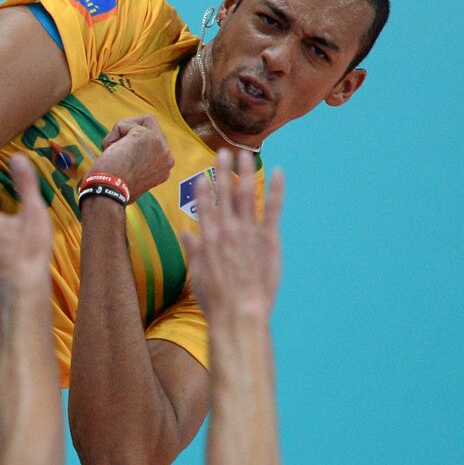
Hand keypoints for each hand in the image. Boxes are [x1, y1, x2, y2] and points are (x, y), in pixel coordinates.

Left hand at [90, 115, 173, 202]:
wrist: (110, 192)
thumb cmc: (114, 190)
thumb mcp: (134, 179)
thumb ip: (139, 164)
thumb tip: (128, 150)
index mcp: (164, 169)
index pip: (151, 144)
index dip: (134, 147)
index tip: (123, 161)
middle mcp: (167, 158)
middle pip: (148, 129)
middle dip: (128, 137)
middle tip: (118, 156)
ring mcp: (161, 146)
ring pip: (138, 124)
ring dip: (120, 135)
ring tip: (115, 154)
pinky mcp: (149, 136)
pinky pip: (125, 124)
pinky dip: (114, 134)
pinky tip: (113, 150)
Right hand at [182, 149, 283, 318]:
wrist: (239, 313)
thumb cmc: (216, 301)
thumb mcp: (197, 276)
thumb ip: (192, 251)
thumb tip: (184, 234)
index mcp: (208, 238)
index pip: (204, 206)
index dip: (203, 188)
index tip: (203, 175)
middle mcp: (226, 229)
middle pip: (224, 193)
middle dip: (223, 170)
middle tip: (224, 152)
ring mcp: (248, 232)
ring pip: (246, 194)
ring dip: (245, 172)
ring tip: (246, 155)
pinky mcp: (268, 238)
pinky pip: (272, 208)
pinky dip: (276, 189)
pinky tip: (279, 172)